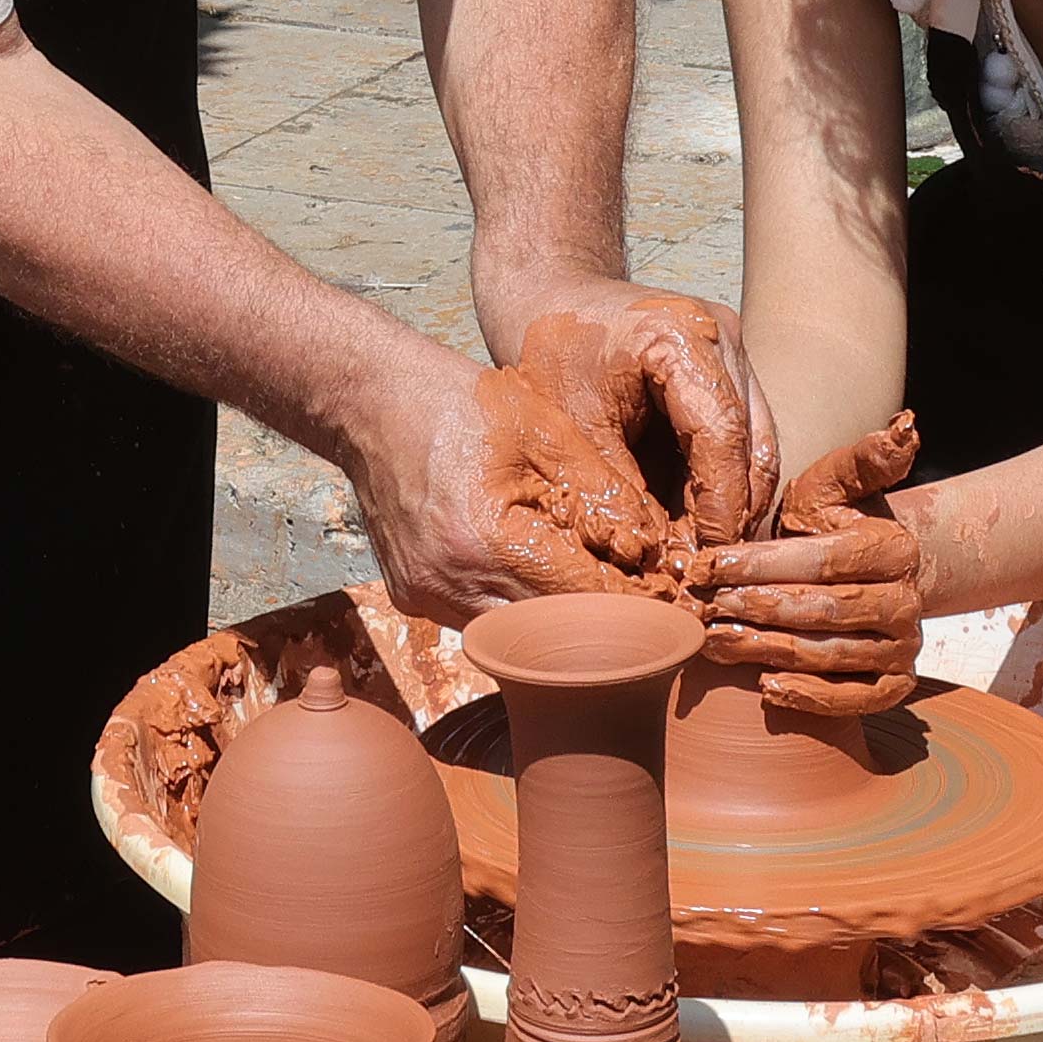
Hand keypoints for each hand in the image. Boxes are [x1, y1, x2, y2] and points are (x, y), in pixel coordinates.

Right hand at [353, 355, 678, 629]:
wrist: (371, 401)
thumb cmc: (463, 405)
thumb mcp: (546, 431)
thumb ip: (602, 494)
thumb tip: (648, 550)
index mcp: (485, 541)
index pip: (579, 601)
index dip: (633, 605)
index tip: (672, 604)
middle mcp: (447, 583)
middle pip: (547, 637)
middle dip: (601, 625)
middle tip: (647, 607)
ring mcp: (423, 597)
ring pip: (513, 640)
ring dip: (557, 624)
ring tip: (600, 591)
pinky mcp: (411, 598)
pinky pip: (481, 620)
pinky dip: (517, 609)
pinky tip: (542, 580)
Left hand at [513, 285, 776, 547]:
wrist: (549, 299)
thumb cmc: (551, 358)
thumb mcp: (574, 431)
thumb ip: (619, 493)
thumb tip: (655, 564)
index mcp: (682, 336)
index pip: (722, 436)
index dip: (719, 507)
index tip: (705, 562)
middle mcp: (722, 335)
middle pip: (754, 444)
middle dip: (735, 514)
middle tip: (710, 573)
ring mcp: (733, 350)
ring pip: (758, 446)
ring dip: (736, 504)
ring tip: (706, 559)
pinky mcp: (730, 370)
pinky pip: (744, 438)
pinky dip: (725, 484)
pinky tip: (702, 528)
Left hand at [691, 412, 925, 717]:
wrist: (868, 571)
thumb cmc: (834, 523)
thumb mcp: (837, 484)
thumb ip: (863, 458)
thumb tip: (906, 425)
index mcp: (893, 548)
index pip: (821, 560)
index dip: (760, 564)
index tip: (708, 566)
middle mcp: (907, 601)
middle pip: (823, 611)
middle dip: (756, 609)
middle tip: (701, 608)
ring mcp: (903, 647)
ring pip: (831, 655)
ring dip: (769, 651)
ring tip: (715, 643)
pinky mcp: (894, 684)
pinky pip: (855, 699)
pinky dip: (813, 697)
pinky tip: (767, 687)